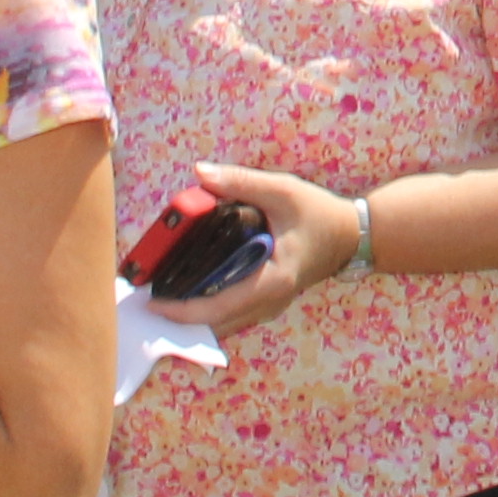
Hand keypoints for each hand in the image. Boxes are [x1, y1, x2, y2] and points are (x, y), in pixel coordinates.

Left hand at [148, 160, 357, 333]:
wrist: (352, 235)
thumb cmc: (319, 214)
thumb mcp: (283, 191)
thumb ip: (241, 181)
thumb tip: (200, 173)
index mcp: (272, 280)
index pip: (220, 307)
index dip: (183, 310)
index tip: (153, 301)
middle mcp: (269, 302)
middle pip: (216, 323)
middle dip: (179, 317)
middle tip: (145, 297)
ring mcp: (268, 306)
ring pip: (222, 323)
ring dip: (191, 315)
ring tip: (159, 294)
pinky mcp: (266, 301)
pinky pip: (231, 314)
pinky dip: (206, 309)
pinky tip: (186, 290)